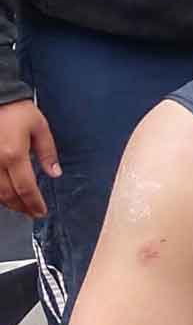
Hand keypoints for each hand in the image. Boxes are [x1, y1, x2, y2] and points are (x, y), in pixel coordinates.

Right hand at [0, 99, 56, 217]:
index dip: (34, 203)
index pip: (26, 188)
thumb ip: (47, 152)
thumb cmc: (17, 111)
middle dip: (21, 207)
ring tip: (20, 207)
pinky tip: (5, 194)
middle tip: (31, 213)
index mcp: (14, 155)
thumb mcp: (39, 128)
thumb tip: (55, 173)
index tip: (41, 211)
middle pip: (8, 195)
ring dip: (7, 203)